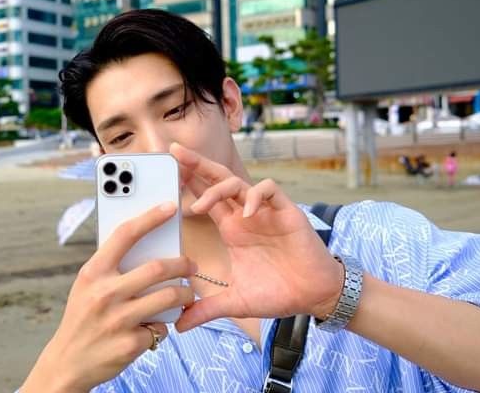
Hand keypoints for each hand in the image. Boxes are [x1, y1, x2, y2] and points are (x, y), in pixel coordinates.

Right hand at [21, 202, 196, 392]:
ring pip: (168, 297)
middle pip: (157, 268)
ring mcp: (118, 320)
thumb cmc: (82, 317)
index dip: (150, 218)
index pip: (125, 235)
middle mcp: (104, 293)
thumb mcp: (87, 286)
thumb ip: (112, 268)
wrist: (68, 362)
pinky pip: (161, 327)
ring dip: (184, 294)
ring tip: (186, 294)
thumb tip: (150, 246)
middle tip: (191, 265)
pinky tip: (154, 327)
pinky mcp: (130, 343)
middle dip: (182, 264)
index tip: (170, 207)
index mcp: (93, 273)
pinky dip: (163, 326)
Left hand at [170, 143, 343, 331]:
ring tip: (201, 205)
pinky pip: (269, 191)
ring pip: (238, 182)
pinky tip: (247, 212)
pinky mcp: (286, 212)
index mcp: (232, 229)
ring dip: (217, 188)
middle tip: (173, 152)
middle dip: (196, 164)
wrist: (313, 296)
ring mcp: (264, 211)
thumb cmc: (278, 293)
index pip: (205, 198)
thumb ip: (207, 309)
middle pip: (217, 180)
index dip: (188, 184)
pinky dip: (256, 196)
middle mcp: (245, 215)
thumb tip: (179, 326)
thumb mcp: (235, 302)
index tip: (167, 173)